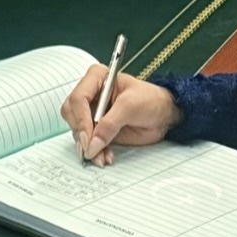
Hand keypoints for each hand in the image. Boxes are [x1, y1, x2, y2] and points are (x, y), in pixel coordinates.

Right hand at [61, 66, 179, 165]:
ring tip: (102, 157)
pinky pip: (88, 142)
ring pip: (78, 131)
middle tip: (91, 150)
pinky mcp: (98, 129)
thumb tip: (92, 144)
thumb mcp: (131, 106)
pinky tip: (105, 157)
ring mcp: (92, 113)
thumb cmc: (151, 100)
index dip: (80, 119)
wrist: (164, 115)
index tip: (88, 138)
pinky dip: (95, 152)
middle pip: (71, 115)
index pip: (78, 98)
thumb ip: (110, 124)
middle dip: (81, 134)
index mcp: (96, 78)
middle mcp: (91, 94)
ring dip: (88, 147)